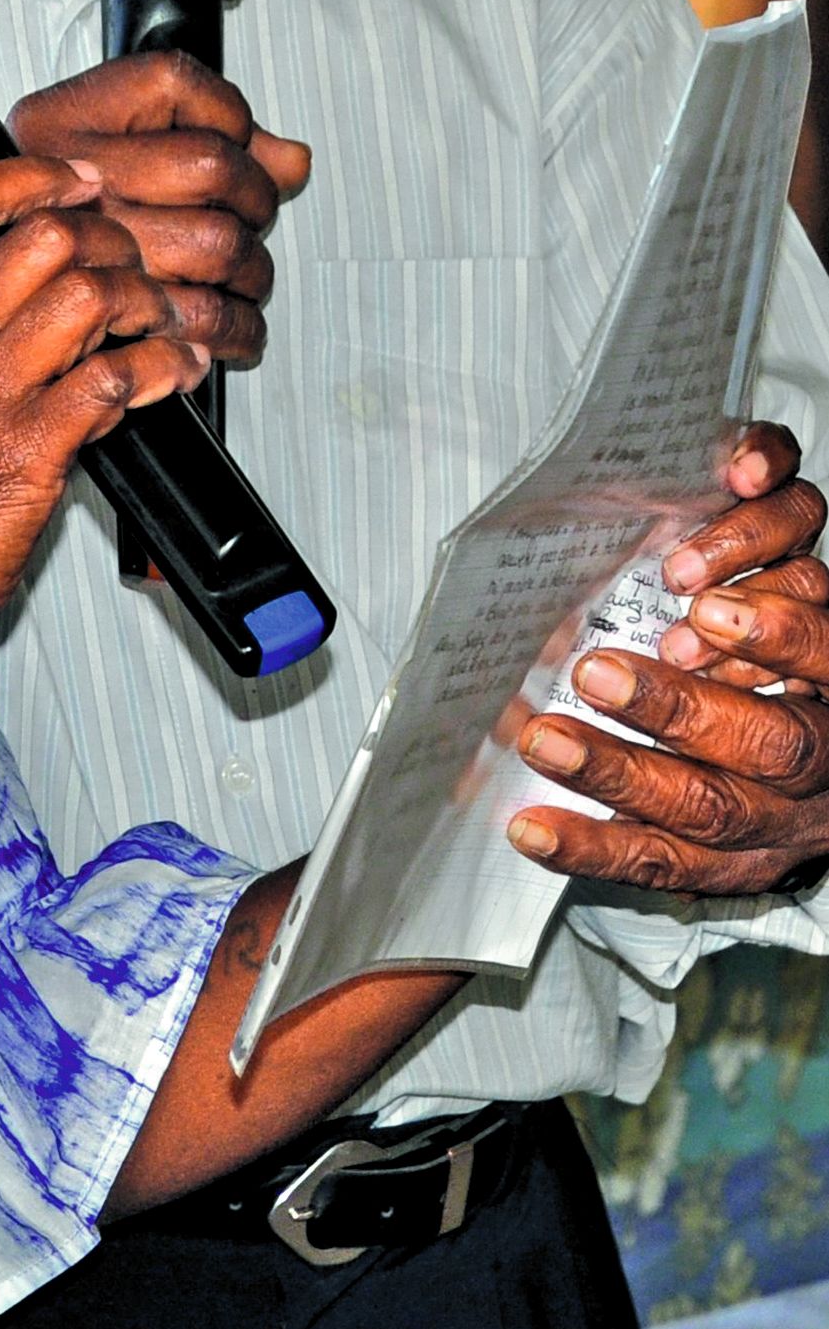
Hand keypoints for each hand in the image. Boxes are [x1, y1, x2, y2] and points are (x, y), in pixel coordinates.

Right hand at [0, 155, 205, 664]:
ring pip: (92, 293)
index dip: (36, 175)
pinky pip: (114, 380)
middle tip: (132, 265)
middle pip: (48, 234)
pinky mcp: (29, 451)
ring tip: (161, 322)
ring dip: (145, 301)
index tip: (79, 182)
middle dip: (110, 238)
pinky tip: (171, 375)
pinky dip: (160, 368)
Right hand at [9, 53, 311, 367]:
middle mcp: (64, 180)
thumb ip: (208, 136)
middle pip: (211, 166)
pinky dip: (235, 330)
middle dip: (256, 199)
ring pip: (215, 243)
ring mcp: (81, 244)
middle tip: (251, 218)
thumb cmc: (48, 224)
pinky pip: (198, 317)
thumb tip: (290, 161)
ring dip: (252, 272)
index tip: (233, 139)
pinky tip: (233, 330)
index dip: (226, 113)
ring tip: (245, 279)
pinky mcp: (100, 316)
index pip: (173, 84)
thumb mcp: (104, 152)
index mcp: (58, 122)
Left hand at [509, 425, 828, 892]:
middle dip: (679, 707)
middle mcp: (824, 752)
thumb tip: (738, 464)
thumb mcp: (788, 554)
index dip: (775, 632)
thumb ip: (771, 504)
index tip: (697, 601)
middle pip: (771, 740)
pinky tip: (529, 828)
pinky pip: (663, 864)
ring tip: (543, 735)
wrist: (827, 759)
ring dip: (620, 772)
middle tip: (592, 669)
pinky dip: (591, 847)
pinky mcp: (733, 864)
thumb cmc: (779, 616)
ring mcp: (781, 818)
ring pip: (711, 807)